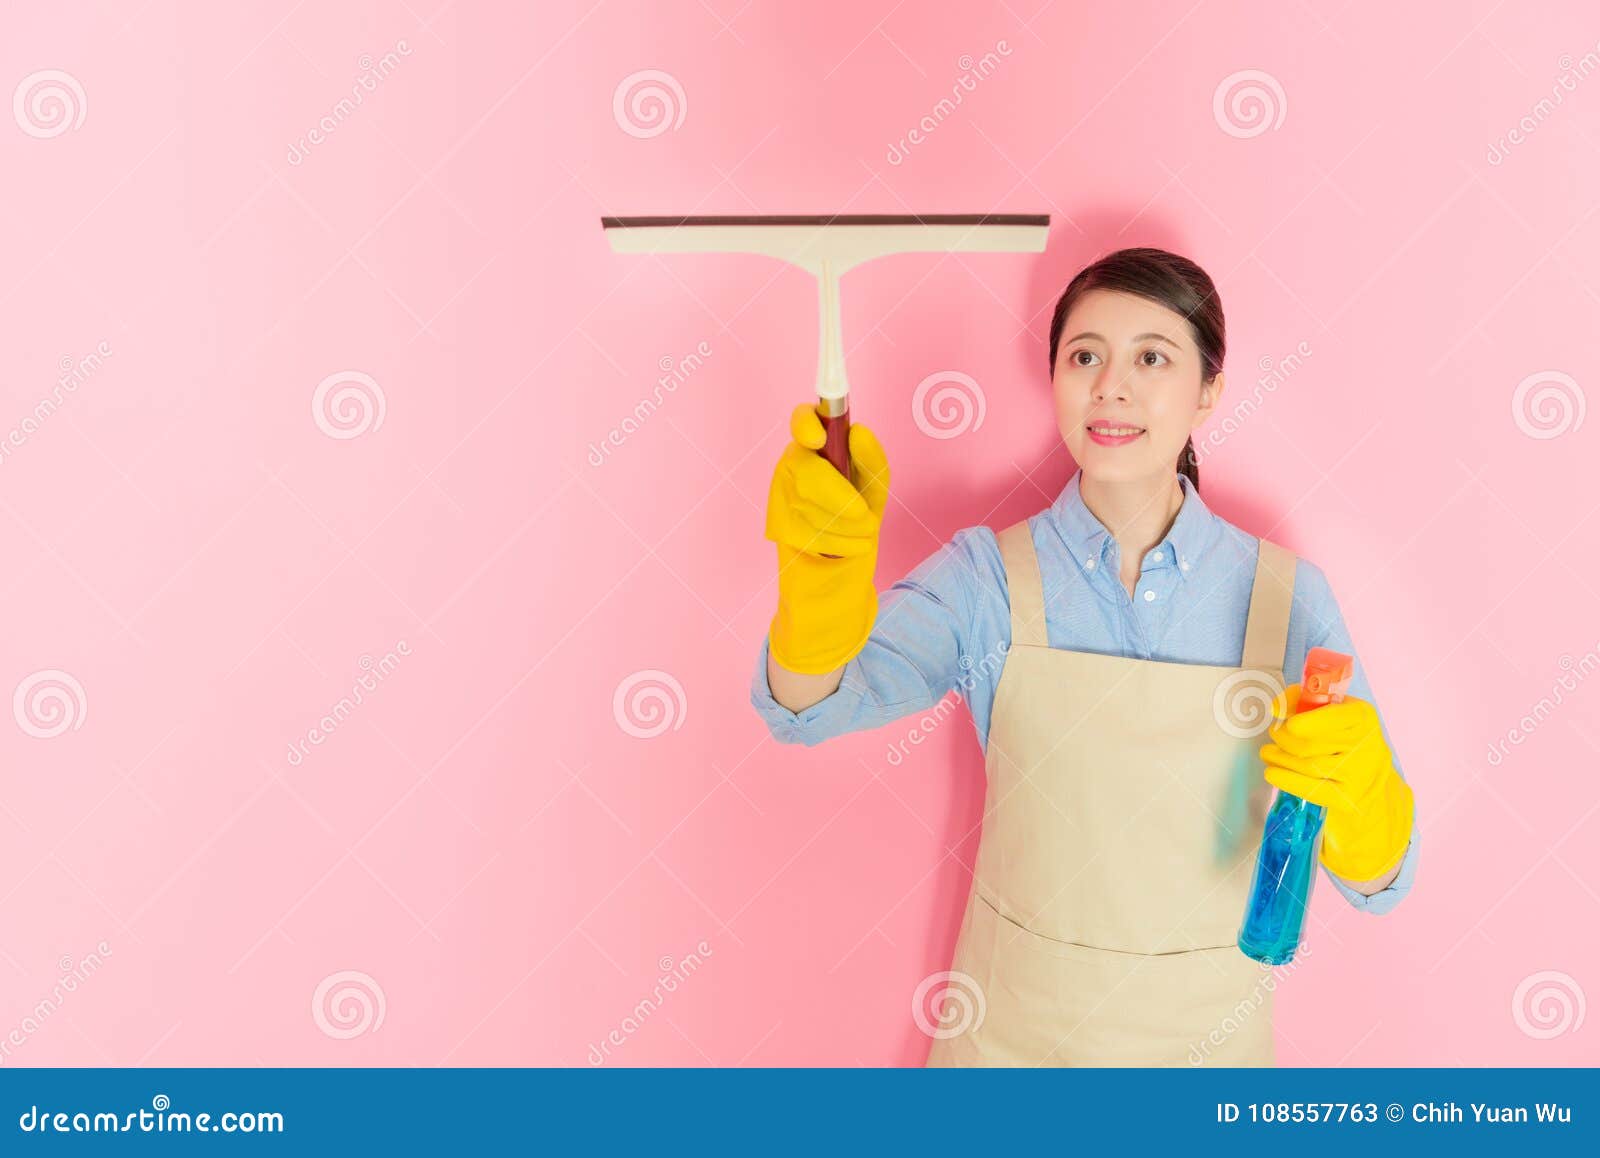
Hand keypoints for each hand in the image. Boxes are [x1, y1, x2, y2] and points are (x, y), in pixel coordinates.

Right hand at [764, 403, 889, 673]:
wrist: (841, 570)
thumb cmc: (857, 520)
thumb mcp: (875, 490)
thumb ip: (872, 460)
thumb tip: (859, 431)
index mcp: (816, 448)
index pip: (802, 420)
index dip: (806, 424)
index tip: (819, 439)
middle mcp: (793, 467)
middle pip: (806, 470)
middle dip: (839, 497)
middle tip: (864, 515)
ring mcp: (781, 496)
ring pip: (810, 505)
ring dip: (846, 526)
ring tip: (859, 534)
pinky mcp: (778, 527)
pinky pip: (808, 532)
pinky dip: (837, 544)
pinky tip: (844, 548)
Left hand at [1259, 683, 1414, 881]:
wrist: (1369, 770)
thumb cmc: (1342, 732)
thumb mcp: (1329, 707)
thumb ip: (1299, 699)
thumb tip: (1275, 709)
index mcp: (1362, 716)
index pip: (1335, 718)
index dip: (1311, 723)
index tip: (1290, 725)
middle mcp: (1365, 745)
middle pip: (1312, 744)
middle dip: (1284, 739)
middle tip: (1273, 734)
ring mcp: (1358, 774)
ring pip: (1308, 766)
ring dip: (1280, 758)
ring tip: (1267, 752)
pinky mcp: (1349, 798)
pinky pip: (1312, 790)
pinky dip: (1287, 780)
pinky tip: (1271, 773)